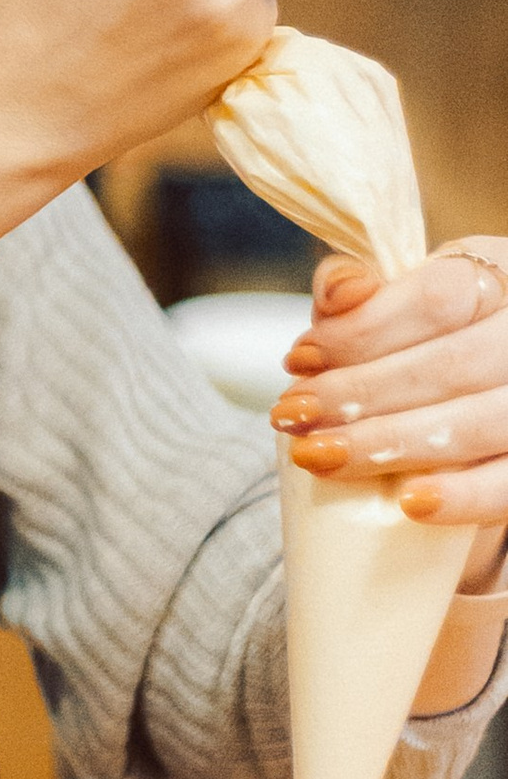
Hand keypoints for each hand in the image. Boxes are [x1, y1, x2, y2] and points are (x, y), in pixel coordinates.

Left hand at [275, 244, 507, 541]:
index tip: (300, 358)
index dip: (364, 328)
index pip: (442, 295)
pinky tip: (409, 503)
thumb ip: (362, 293)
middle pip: (454, 364)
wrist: (482, 394)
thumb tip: (339, 292)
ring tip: (319, 455)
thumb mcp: (401, 300)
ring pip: (479, 422)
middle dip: (360, 392)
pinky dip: (464, 496)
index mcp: (500, 276)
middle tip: (292, 415)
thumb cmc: (429, 341)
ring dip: (389, 444)